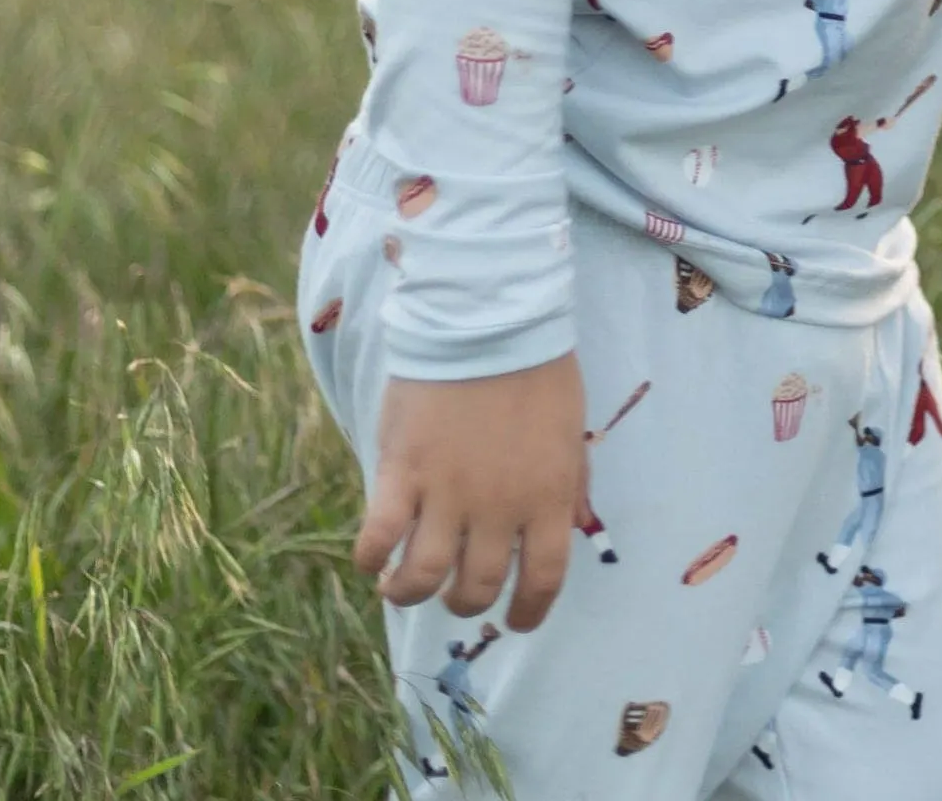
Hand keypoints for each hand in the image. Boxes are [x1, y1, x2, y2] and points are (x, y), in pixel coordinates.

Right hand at [357, 354, 586, 632]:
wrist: (490, 318)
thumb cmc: (538, 370)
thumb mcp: (570, 431)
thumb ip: (566, 483)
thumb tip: (565, 526)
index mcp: (549, 495)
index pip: (543, 579)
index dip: (529, 612)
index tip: (516, 622)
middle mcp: (499, 507)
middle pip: (477, 588)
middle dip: (465, 602)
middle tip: (455, 593)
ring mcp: (447, 493)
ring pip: (422, 579)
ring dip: (411, 593)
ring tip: (403, 586)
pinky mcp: (402, 474)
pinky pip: (377, 539)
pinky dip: (370, 560)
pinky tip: (373, 559)